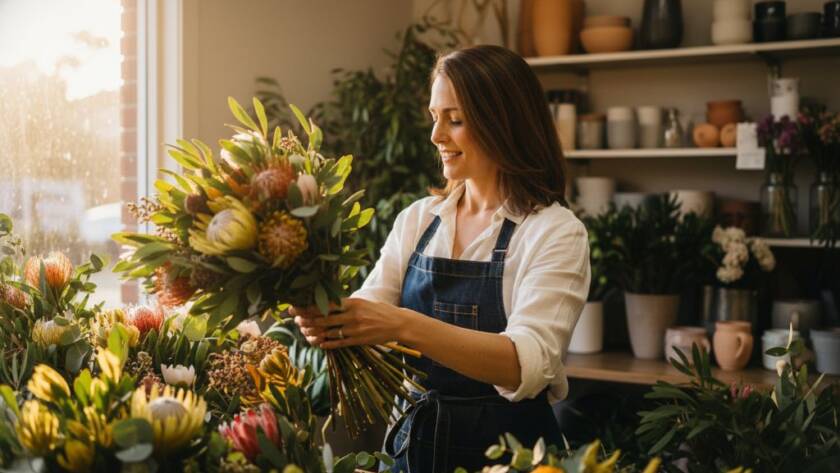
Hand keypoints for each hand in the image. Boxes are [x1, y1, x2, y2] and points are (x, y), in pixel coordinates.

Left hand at [292, 298, 408, 348]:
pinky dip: (328, 344)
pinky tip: (319, 343)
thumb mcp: (362, 303)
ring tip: (304, 332)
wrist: (398, 323)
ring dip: (315, 333)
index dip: (310, 306)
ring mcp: (355, 329)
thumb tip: (327, 303)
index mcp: (352, 303)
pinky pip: (339, 343)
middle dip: (307, 319)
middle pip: (324, 318)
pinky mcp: (359, 340)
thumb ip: (346, 304)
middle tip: (295, 320)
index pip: (326, 304)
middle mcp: (352, 315)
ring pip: (329, 332)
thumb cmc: (379, 311)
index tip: (297, 306)